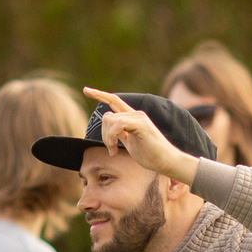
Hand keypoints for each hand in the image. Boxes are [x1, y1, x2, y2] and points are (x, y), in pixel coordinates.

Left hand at [82, 88, 198, 184]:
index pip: (114, 101)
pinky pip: (118, 125)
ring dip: (107, 138)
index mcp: (133, 118)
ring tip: (113, 151)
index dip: (100, 95)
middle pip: (107, 116)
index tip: (86, 90)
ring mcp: (139, 118)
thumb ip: (121, 134)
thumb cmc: (150, 155)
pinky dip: (112, 137)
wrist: (166, 162)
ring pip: (110, 120)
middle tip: (110, 149)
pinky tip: (115, 150)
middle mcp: (136, 114)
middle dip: (103, 134)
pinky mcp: (141, 124)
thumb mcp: (130, 142)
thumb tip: (110, 130)